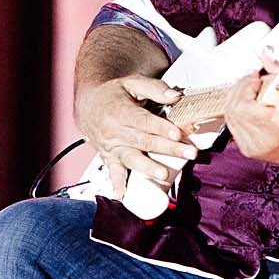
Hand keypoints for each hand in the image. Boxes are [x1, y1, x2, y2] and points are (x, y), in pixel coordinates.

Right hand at [75, 75, 195, 193]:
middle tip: (190, 154)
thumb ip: (154, 88)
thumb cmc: (114, 94)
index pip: (144, 121)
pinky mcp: (109, 158)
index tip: (178, 134)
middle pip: (144, 142)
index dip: (161, 128)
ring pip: (131, 158)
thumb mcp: (132, 83)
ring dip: (148, 168)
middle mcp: (114, 131)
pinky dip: (116, 184)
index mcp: (120, 111)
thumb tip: (175, 96)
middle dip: (168, 149)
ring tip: (163, 174)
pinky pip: (113, 172)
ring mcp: (112, 147)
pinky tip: (122, 195)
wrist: (88, 106)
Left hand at [222, 71, 278, 166]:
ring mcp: (252, 147)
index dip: (245, 86)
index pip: (243, 105)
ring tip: (252, 92)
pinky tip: (249, 105)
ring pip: (230, 118)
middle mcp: (260, 140)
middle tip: (252, 81)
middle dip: (240, 90)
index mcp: (274, 128)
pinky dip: (238, 113)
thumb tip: (266, 54)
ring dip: (238, 99)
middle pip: (232, 110)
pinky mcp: (249, 149)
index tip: (255, 77)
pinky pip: (234, 126)